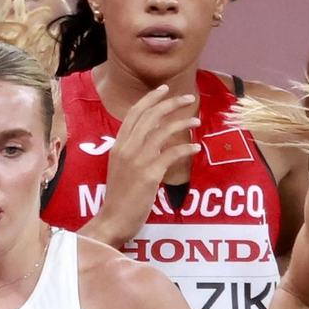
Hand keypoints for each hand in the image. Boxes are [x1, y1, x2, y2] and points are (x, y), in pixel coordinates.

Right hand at [90, 87, 201, 243]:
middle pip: (150, 116)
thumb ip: (133, 150)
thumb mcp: (120, 167)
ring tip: (196, 121)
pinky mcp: (149, 174)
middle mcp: (126, 148)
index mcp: (118, 145)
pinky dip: (185, 149)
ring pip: (162, 132)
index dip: (151, 99)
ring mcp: (137, 160)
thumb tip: (152, 135)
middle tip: (188, 98)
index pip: (134, 113)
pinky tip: (195, 148)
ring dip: (182, 124)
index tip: (165, 89)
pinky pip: (171, 154)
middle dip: (171, 103)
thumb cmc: (118, 196)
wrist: (113, 219)